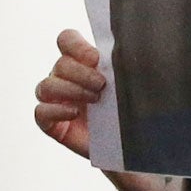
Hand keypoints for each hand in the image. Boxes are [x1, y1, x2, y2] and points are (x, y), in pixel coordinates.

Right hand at [35, 29, 184, 190]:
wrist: (133, 149)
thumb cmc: (134, 113)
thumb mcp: (136, 88)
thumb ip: (132, 69)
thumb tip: (151, 52)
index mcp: (84, 64)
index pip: (67, 41)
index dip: (75, 45)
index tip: (95, 57)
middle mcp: (67, 79)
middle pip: (60, 64)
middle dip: (80, 72)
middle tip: (102, 85)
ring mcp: (57, 100)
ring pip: (46, 86)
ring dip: (69, 89)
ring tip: (95, 99)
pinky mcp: (52, 123)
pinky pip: (40, 112)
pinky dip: (54, 110)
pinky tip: (74, 113)